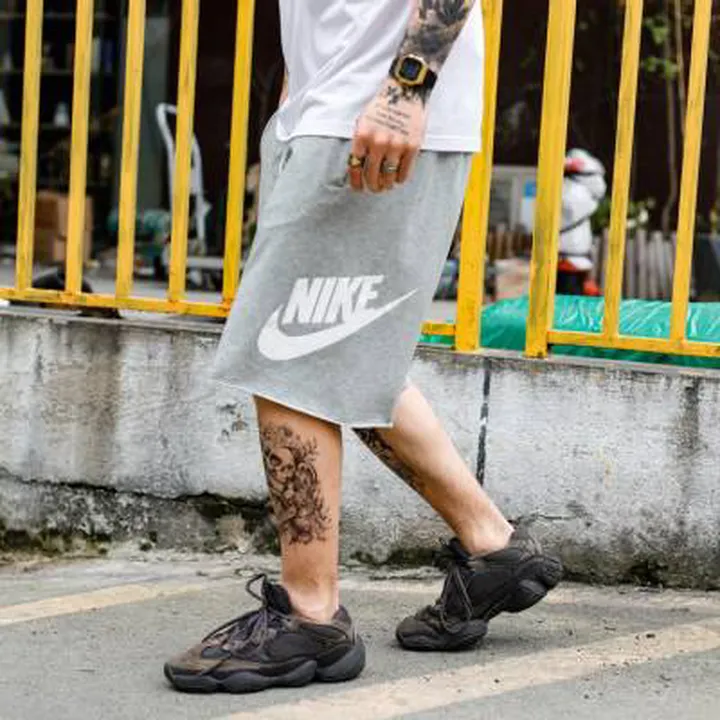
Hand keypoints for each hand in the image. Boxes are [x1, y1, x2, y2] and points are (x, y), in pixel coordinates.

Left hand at [349, 78, 427, 192]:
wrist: (406, 91)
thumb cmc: (383, 107)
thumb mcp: (364, 122)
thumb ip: (361, 144)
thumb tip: (358, 167)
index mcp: (362, 136)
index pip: (355, 167)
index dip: (356, 182)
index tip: (358, 188)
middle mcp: (378, 142)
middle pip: (372, 175)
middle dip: (372, 186)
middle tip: (375, 188)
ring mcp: (396, 145)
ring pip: (388, 177)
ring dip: (386, 185)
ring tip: (386, 185)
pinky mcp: (412, 147)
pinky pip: (404, 172)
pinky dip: (400, 179)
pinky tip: (397, 178)